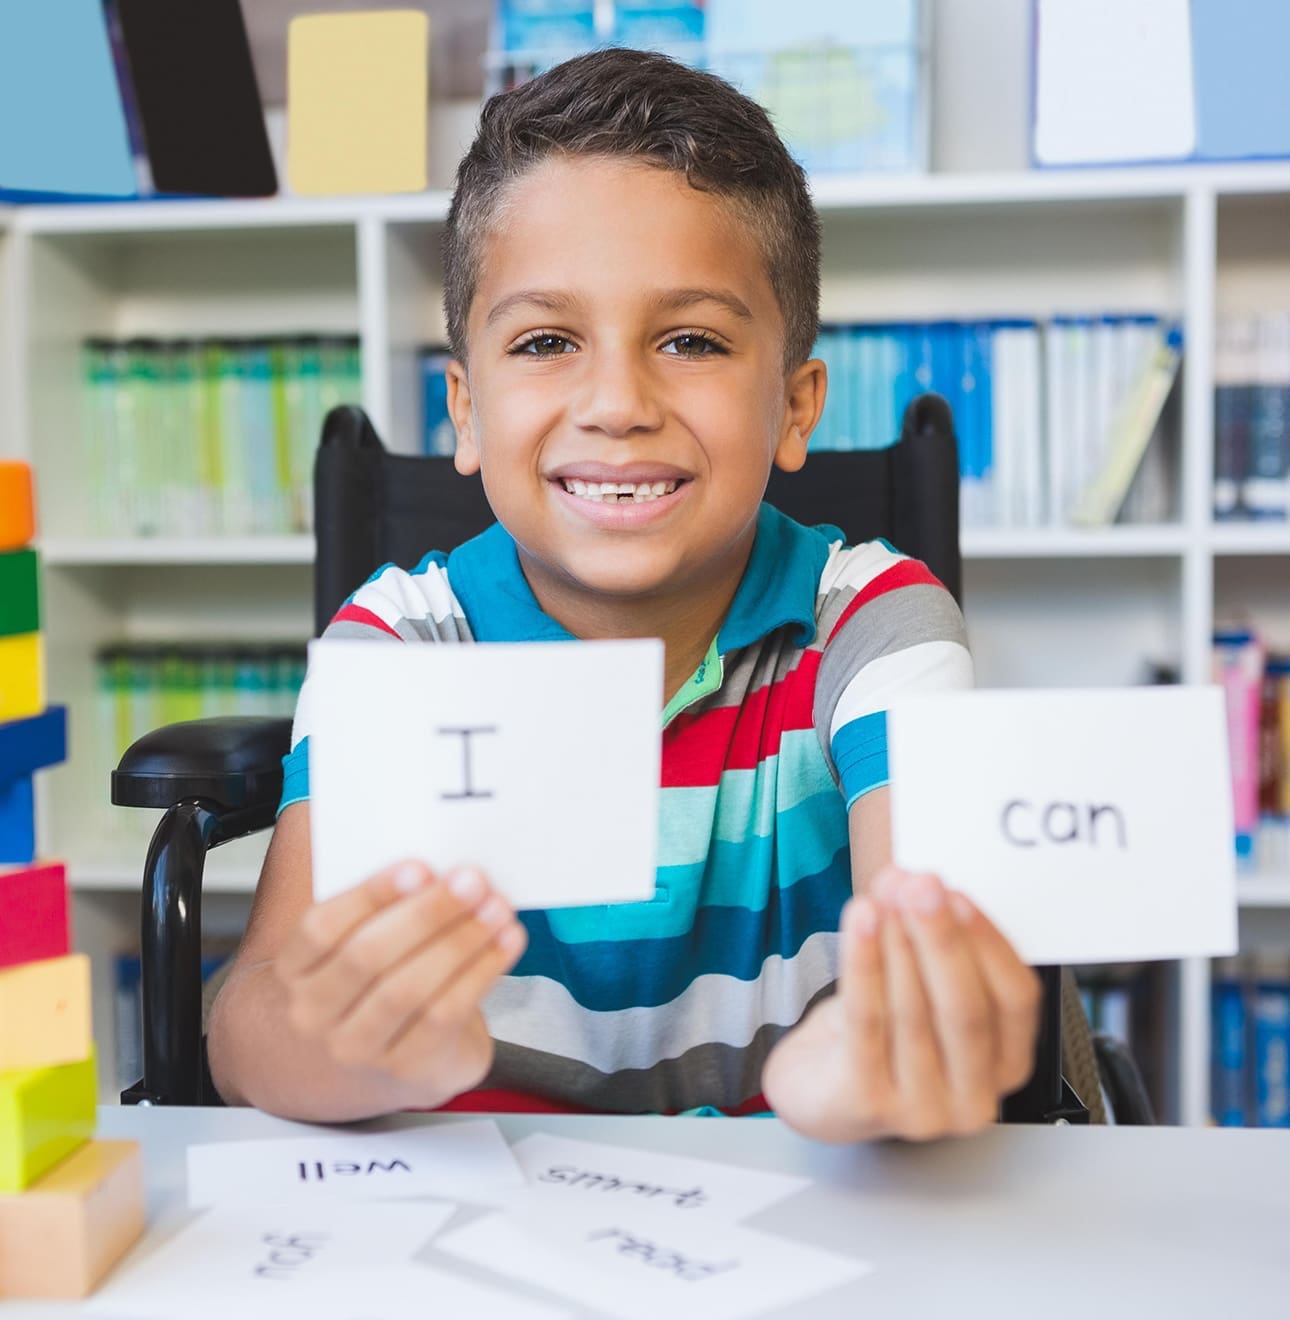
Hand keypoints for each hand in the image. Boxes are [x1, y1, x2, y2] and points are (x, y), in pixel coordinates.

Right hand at [274, 860, 525, 1107]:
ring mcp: (359, 1050)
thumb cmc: (361, 986)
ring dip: (460, 941)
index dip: (370, 894)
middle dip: (427, 912)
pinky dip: (482, 971)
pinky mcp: (408, 1071)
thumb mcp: (347, 946)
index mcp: (292, 971)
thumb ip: (377, 907)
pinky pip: (446, 1015)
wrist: (353, 1067)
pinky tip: (505, 941)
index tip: (419, 866)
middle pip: (368, 957)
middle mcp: (314, 1016)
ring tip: (496, 907)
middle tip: (472, 879)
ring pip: (409, 990)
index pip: (320, 928)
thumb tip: (437, 867)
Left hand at [764, 865, 1040, 1142]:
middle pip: (964, 1009)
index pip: (1015, 1002)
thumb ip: (942, 950)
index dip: (989, 944)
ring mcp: (922, 1110)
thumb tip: (928, 884)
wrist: (821, 1086)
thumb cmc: (886, 1032)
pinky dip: (863, 963)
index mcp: (1006, 1063)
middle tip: (922, 885)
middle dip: (942, 939)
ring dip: (898, 942)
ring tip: (886, 894)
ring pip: (912, 1013)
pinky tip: (860, 922)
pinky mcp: (868, 1104)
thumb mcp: (928, 994)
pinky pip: (865, 1022)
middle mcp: (974, 1097)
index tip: (960, 894)